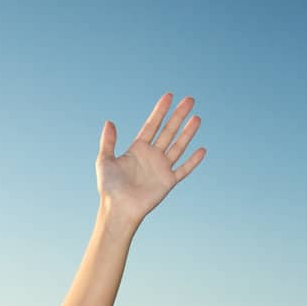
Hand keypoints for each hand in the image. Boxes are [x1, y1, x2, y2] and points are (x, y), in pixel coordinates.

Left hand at [96, 93, 204, 227]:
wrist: (118, 209)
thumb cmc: (109, 188)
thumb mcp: (104, 161)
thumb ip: (108, 142)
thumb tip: (109, 122)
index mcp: (138, 149)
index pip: (152, 125)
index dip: (160, 111)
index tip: (169, 96)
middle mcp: (152, 156)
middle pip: (168, 131)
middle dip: (178, 115)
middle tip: (189, 100)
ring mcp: (161, 168)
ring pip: (178, 146)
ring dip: (187, 133)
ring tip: (196, 118)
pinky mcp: (168, 182)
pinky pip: (183, 170)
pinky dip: (193, 161)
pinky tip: (202, 150)